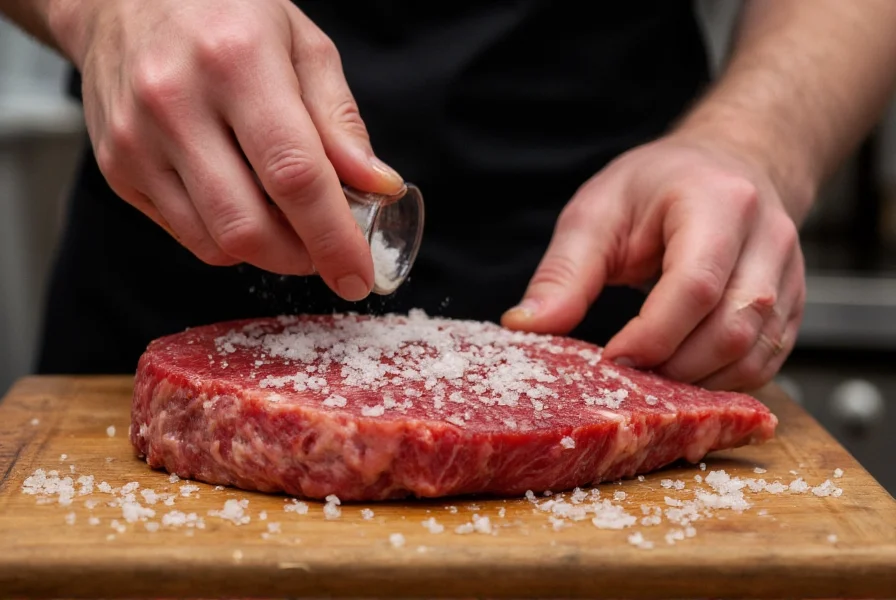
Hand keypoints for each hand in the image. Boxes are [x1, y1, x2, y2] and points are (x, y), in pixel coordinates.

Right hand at [57, 0, 403, 299]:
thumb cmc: (226, 13)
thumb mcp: (301, 44)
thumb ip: (339, 121)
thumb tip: (378, 188)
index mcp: (237, 61)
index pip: (294, 175)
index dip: (333, 237)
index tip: (358, 275)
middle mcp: (176, 103)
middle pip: (249, 226)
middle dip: (301, 256)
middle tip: (327, 247)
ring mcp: (136, 140)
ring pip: (215, 242)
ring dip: (267, 251)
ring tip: (289, 219)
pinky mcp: (118, 168)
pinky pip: (186, 234)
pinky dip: (227, 236)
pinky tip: (244, 201)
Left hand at [502, 136, 805, 390]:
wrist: (722, 169)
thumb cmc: (656, 187)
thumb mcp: (597, 213)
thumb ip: (564, 271)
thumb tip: (526, 326)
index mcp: (719, 203)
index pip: (695, 285)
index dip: (651, 335)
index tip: (610, 360)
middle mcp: (768, 238)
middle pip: (730, 328)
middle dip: (672, 367)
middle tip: (626, 376)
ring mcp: (789, 275)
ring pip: (753, 354)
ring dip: (698, 383)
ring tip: (650, 376)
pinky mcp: (792, 305)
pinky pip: (765, 361)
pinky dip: (722, 383)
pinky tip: (683, 376)